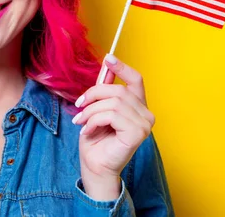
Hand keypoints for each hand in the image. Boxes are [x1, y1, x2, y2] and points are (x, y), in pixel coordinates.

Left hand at [73, 54, 154, 198]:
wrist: (95, 165)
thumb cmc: (97, 139)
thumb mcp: (98, 109)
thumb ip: (105, 91)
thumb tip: (105, 68)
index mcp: (138, 106)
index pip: (136, 79)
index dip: (122, 67)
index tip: (108, 58)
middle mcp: (146, 113)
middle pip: (118, 89)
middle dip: (94, 94)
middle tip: (79, 106)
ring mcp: (145, 124)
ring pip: (113, 102)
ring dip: (91, 110)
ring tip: (81, 121)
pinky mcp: (138, 133)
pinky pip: (111, 115)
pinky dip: (94, 120)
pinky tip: (88, 130)